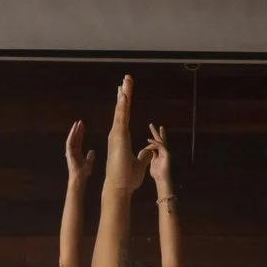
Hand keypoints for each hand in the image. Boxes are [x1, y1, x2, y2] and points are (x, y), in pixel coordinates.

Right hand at [64, 121, 95, 184]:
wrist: (79, 177)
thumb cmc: (83, 172)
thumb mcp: (89, 163)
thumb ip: (90, 157)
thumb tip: (92, 151)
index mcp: (77, 152)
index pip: (79, 140)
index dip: (81, 133)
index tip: (83, 126)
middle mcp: (73, 151)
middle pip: (75, 138)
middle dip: (77, 130)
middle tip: (80, 122)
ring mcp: (70, 151)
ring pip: (71, 138)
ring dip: (74, 130)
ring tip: (77, 123)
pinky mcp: (69, 152)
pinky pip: (69, 142)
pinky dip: (71, 135)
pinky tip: (74, 129)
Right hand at [103, 77, 145, 194]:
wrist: (119, 187)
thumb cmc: (127, 178)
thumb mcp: (139, 163)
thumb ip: (144, 155)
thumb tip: (149, 150)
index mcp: (121, 137)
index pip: (124, 116)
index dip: (124, 103)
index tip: (125, 91)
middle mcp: (116, 134)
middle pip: (121, 109)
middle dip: (124, 93)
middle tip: (126, 79)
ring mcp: (116, 135)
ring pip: (121, 111)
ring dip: (124, 95)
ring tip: (126, 81)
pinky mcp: (118, 138)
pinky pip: (121, 118)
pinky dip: (122, 106)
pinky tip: (124, 95)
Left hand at [141, 123, 172, 192]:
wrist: (162, 180)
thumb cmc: (157, 174)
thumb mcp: (151, 162)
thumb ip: (150, 156)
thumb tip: (147, 151)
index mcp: (159, 153)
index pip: (156, 143)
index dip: (152, 138)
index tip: (147, 134)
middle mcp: (163, 152)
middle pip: (159, 139)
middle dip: (155, 131)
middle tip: (151, 124)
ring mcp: (165, 152)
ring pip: (160, 140)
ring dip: (155, 133)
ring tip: (151, 126)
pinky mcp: (166, 154)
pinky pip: (160, 146)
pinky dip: (154, 142)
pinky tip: (148, 140)